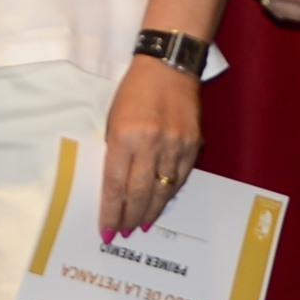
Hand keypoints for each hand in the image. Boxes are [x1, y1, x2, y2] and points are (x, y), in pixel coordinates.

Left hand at [97, 58, 202, 240]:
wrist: (169, 67)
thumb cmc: (134, 92)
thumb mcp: (113, 119)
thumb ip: (115, 152)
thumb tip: (116, 189)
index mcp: (124, 136)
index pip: (115, 184)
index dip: (111, 211)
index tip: (107, 229)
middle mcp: (150, 143)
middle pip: (139, 193)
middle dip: (130, 217)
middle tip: (124, 233)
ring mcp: (175, 145)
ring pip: (162, 190)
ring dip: (150, 211)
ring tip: (142, 225)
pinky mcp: (193, 144)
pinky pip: (180, 178)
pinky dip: (169, 194)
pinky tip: (160, 203)